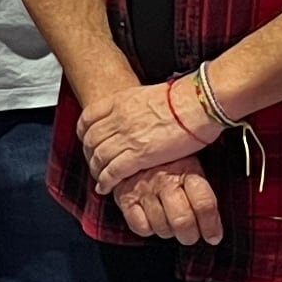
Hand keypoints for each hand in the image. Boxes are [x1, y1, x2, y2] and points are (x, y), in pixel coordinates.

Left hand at [78, 75, 215, 193]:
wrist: (198, 103)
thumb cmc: (184, 97)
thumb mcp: (149, 94)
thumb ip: (137, 106)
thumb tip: (139, 114)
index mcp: (121, 101)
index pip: (89, 117)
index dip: (84, 133)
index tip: (86, 141)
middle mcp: (119, 118)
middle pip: (91, 140)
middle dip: (89, 154)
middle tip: (93, 163)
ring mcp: (127, 137)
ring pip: (98, 157)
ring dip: (96, 170)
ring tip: (100, 178)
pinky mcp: (139, 155)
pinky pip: (112, 171)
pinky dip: (105, 181)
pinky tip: (105, 187)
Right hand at [112, 163, 224, 248]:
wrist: (130, 143)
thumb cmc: (166, 157)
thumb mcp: (190, 159)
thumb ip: (203, 183)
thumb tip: (217, 212)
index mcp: (187, 170)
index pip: (204, 204)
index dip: (211, 226)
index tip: (214, 237)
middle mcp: (165, 182)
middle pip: (183, 221)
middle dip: (190, 236)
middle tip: (191, 235)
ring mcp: (144, 190)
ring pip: (162, 228)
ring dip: (169, 231)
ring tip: (170, 223)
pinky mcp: (125, 198)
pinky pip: (140, 227)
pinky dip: (148, 229)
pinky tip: (152, 220)